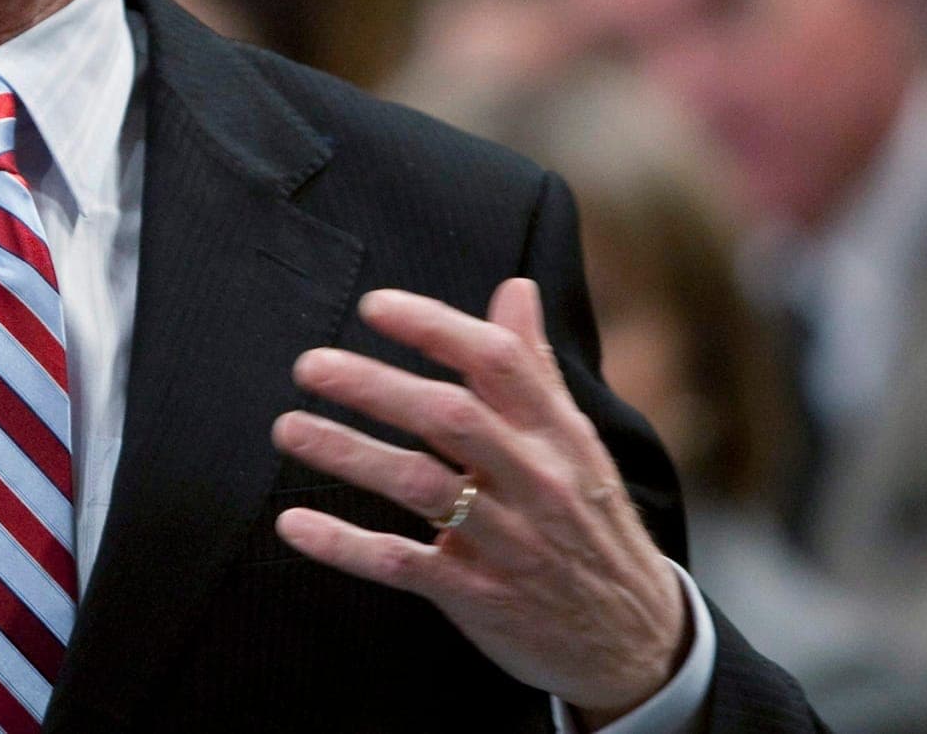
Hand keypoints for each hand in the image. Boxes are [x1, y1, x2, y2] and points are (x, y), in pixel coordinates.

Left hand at [270, 278, 685, 724]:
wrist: (638, 640)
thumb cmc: (591, 520)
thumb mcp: (577, 442)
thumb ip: (534, 367)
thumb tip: (515, 286)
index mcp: (557, 433)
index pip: (498, 362)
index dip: (435, 327)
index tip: (373, 305)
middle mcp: (536, 480)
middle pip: (450, 418)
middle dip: (376, 386)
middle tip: (309, 365)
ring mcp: (508, 541)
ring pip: (420, 487)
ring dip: (348, 453)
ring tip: (288, 428)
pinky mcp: (479, 596)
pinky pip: (403, 564)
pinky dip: (345, 544)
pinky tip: (293, 523)